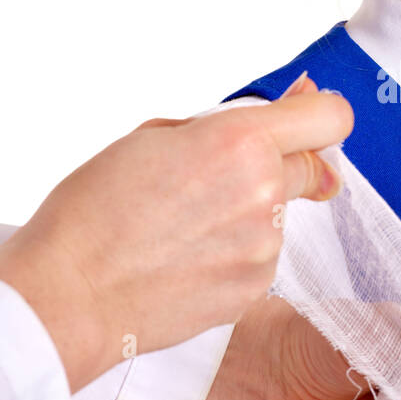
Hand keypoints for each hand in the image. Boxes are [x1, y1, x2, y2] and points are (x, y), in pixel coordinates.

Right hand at [0, 79, 352, 393]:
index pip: (330, 116)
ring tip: (182, 226)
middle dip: (281, 166)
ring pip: (280, 216)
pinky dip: (234, 252)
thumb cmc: (95, 210)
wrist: (70, 292)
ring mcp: (264, 247)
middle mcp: (265, 193)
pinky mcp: (255, 289)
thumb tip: (283, 107)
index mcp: (240, 142)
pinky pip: (260, 256)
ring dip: (249, 213)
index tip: (309, 120)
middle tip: (222, 178)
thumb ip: (225, 124)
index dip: (321, 114)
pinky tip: (184, 258)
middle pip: (313, 169)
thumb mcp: (154, 136)